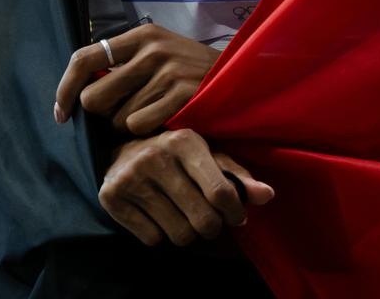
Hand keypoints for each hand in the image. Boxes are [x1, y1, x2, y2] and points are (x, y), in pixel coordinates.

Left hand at [53, 23, 220, 134]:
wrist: (238, 79)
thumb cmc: (186, 73)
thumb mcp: (155, 55)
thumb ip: (120, 67)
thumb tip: (77, 92)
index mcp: (139, 36)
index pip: (83, 59)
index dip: (65, 89)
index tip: (60, 113)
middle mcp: (151, 49)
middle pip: (94, 97)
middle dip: (102, 114)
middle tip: (121, 114)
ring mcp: (168, 71)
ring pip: (118, 118)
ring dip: (129, 126)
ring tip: (153, 114)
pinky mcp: (183, 95)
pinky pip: (140, 126)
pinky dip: (147, 132)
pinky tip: (164, 122)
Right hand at [99, 128, 274, 247]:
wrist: (121, 154)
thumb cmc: (177, 158)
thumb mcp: (208, 158)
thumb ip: (238, 177)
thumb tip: (267, 195)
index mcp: (184, 141)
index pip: (222, 194)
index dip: (235, 214)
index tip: (235, 216)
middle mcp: (156, 156)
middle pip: (204, 221)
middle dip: (211, 227)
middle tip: (206, 219)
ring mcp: (131, 177)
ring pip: (180, 235)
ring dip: (185, 232)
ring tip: (180, 214)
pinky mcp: (111, 197)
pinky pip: (153, 239)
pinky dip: (159, 234)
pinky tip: (155, 215)